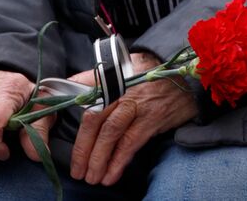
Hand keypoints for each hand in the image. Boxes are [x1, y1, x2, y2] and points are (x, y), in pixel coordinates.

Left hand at [70, 52, 197, 185]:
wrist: (187, 77)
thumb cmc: (152, 74)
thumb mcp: (125, 67)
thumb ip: (98, 78)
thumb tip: (70, 85)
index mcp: (112, 78)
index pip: (85, 97)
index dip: (71, 115)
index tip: (59, 133)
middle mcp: (122, 90)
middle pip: (95, 120)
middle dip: (83, 149)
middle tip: (77, 171)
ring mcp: (138, 105)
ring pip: (111, 134)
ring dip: (98, 159)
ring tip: (92, 178)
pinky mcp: (152, 118)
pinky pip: (131, 143)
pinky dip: (119, 161)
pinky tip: (111, 175)